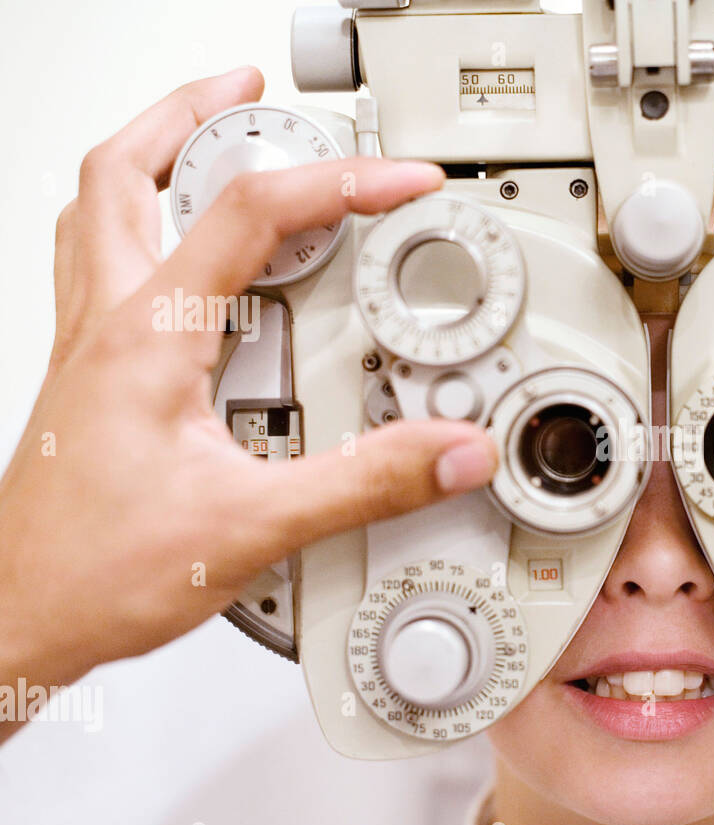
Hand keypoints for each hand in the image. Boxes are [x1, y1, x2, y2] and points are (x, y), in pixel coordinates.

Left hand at [0, 68, 497, 710]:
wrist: (18, 621)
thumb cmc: (95, 574)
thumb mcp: (252, 529)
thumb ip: (364, 485)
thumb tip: (447, 450)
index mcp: (148, 339)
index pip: (252, 217)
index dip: (339, 183)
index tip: (400, 180)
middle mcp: (106, 328)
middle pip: (124, 170)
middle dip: (192, 112)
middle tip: (248, 89)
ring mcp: (87, 351)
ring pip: (96, 211)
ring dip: (149, 156)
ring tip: (204, 136)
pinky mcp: (87, 382)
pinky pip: (98, 268)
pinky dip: (134, 227)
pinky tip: (176, 260)